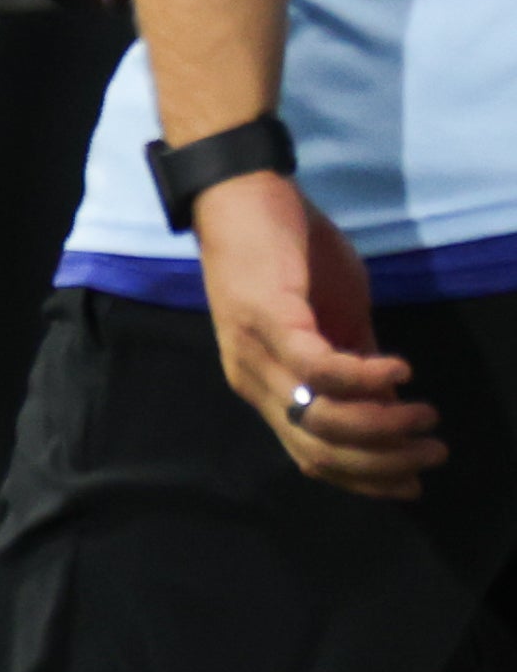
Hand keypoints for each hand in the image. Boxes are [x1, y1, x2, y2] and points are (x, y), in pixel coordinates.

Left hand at [195, 173, 440, 499]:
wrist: (237, 189)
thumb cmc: (284, 250)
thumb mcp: (327, 317)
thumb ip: (353, 362)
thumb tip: (392, 407)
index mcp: (262, 384)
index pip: (310, 456)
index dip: (365, 478)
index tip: (414, 482)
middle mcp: (250, 378)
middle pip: (317, 450)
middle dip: (383, 462)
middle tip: (432, 451)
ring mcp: (253, 350)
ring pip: (319, 419)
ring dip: (383, 427)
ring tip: (426, 415)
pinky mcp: (265, 317)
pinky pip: (318, 367)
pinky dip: (364, 378)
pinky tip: (400, 370)